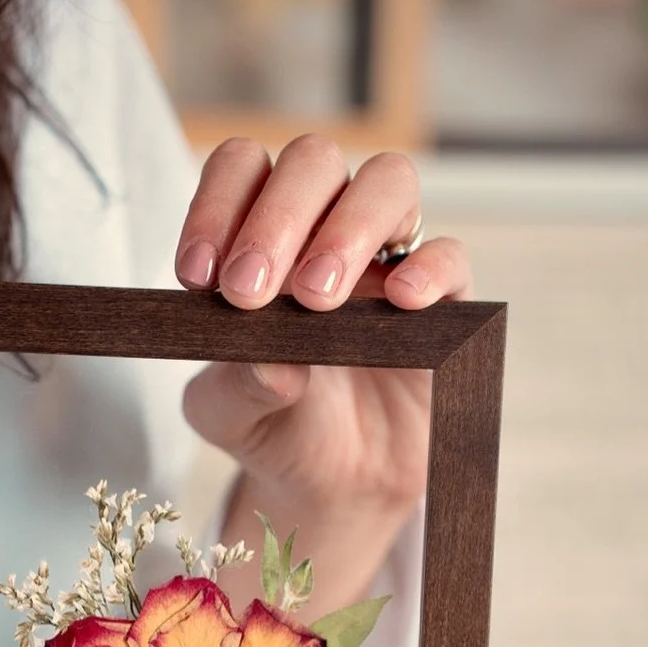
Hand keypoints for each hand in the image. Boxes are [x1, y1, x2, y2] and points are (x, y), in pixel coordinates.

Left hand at [175, 139, 473, 613]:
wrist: (332, 485)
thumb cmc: (272, 427)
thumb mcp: (227, 416)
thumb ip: (234, 386)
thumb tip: (272, 363)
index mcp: (259, 237)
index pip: (242, 172)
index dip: (216, 206)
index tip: (196, 275)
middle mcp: (323, 231)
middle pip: (313, 161)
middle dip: (276, 218)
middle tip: (250, 291)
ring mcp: (387, 259)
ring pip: (387, 182)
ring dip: (347, 229)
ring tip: (316, 299)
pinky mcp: (442, 302)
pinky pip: (451, 257)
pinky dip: (428, 268)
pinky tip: (399, 301)